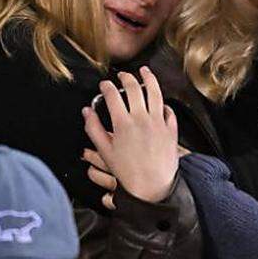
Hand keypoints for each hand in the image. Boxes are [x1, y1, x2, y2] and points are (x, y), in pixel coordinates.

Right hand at [82, 67, 179, 203]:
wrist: (152, 187)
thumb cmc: (127, 172)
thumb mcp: (105, 151)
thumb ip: (94, 129)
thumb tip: (86, 111)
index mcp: (123, 124)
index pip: (113, 95)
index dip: (106, 87)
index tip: (104, 85)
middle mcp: (142, 119)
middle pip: (134, 88)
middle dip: (126, 78)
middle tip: (122, 76)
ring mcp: (159, 122)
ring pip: (155, 92)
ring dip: (149, 78)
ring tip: (144, 71)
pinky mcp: (171, 128)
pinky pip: (168, 110)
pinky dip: (163, 102)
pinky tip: (159, 100)